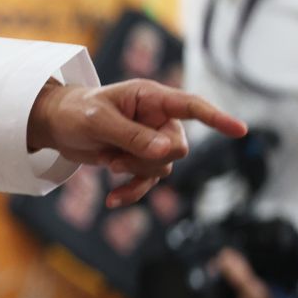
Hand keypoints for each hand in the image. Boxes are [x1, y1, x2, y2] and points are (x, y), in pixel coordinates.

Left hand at [25, 79, 245, 206]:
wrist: (57, 125)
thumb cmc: (76, 113)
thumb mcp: (99, 122)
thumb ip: (133, 136)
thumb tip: (167, 153)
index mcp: (151, 97)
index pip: (192, 106)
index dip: (216, 118)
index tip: (240, 131)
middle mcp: (158, 118)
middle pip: (178, 148)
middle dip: (148, 159)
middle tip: (114, 158)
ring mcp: (152, 140)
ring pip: (164, 168)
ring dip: (135, 172)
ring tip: (107, 162)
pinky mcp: (141, 159)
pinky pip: (150, 182)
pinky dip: (132, 191)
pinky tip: (112, 200)